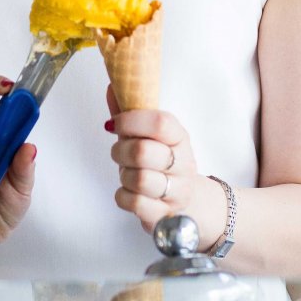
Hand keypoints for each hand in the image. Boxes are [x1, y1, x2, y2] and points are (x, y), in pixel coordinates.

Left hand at [105, 85, 198, 234]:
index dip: (132, 120)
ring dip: (124, 175)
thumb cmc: (161, 164)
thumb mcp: (149, 136)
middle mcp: (183, 163)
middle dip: (121, 151)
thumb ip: (129, 112)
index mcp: (180, 137)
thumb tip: (112, 85)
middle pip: (143, 151)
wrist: (188, 203)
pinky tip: (130, 192)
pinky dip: (124, 196)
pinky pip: (134, 203)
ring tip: (128, 174)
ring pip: (140, 179)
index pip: (160, 122)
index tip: (117, 124)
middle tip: (119, 152)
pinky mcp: (166, 215)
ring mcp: (178, 191)